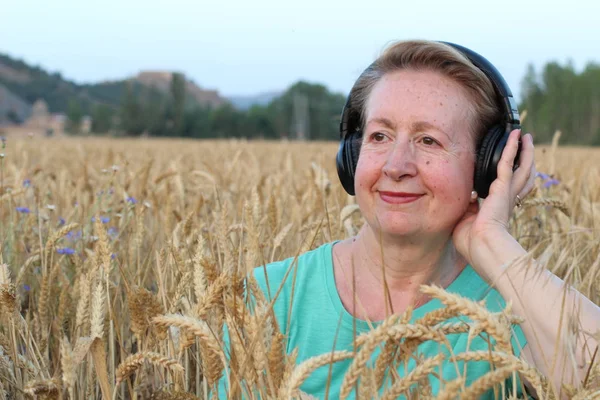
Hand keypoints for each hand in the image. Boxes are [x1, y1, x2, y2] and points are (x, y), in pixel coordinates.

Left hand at [452, 129, 536, 265]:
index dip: (510, 180)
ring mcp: (507, 193)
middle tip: (526, 146)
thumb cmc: (472, 242)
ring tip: (525, 137)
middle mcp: (507, 200)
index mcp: (498, 210)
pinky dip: (511, 147)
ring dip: (524, 151)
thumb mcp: (466, 223)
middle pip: (522, 176)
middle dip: (524, 161)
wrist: (482, 246)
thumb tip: (463, 199)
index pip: (507, 191)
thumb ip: (466, 210)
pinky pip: (508, 162)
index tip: (509, 169)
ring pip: (522, 167)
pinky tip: (515, 135)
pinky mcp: (503, 187)